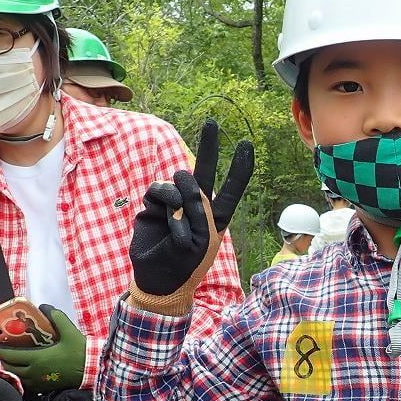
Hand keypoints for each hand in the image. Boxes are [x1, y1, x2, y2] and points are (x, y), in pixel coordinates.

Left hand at [0, 305, 85, 392]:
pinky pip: (26, 384)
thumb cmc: (80, 351)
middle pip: (10, 367)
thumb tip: (43, 306)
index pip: (10, 354)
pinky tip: (23, 372)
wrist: (92, 369)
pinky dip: (20, 378)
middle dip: (2, 358)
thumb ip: (55, 316)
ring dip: (10, 369)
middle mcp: (35, 372)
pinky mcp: (45, 387)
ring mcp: (39, 381)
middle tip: (0, 350)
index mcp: (37, 358)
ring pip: (17, 377)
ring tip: (10, 360)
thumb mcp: (69, 330)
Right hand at [129, 118, 253, 309]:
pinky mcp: (153, 204)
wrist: (158, 278)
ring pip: (180, 179)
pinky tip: (166, 221)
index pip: (231, 188)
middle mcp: (196, 204)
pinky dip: (165, 203)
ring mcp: (174, 202)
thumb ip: (198, 212)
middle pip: (205, 169)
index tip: (247, 144)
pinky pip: (160, 189)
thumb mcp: (201, 242)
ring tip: (178, 223)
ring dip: (182, 199)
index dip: (239, 167)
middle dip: (209, 146)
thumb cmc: (186, 265)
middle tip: (212, 122)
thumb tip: (184, 187)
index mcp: (215, 215)